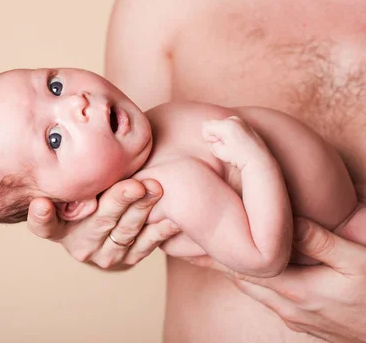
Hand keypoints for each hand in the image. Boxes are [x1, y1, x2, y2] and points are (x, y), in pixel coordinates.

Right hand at [26, 178, 179, 268]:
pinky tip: (171, 216)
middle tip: (135, 185)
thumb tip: (81, 131)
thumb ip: (77, 174)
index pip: (43, 225)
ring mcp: (104, 254)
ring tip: (155, 189)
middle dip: (118, 201)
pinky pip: (146, 244)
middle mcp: (78, 243)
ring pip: (125, 231)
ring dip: (142, 209)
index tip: (42, 204)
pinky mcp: (129, 259)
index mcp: (58, 227)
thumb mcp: (76, 187)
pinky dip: (160, 229)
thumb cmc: (89, 193)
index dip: (42, 216)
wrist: (109, 228)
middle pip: (98, 221)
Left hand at [188, 217, 365, 341]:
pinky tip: (256, 270)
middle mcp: (287, 309)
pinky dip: (256, 283)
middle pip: (242, 281)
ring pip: (254, 291)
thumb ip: (320, 242)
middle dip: (219, 262)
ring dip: (236, 271)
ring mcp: (294, 319)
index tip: (193, 239)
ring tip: (217, 251)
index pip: (242, 270)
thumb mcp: (357, 263)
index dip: (217, 254)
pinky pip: (269, 299)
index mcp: (295, 292)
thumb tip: (288, 219)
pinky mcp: (303, 324)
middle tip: (195, 240)